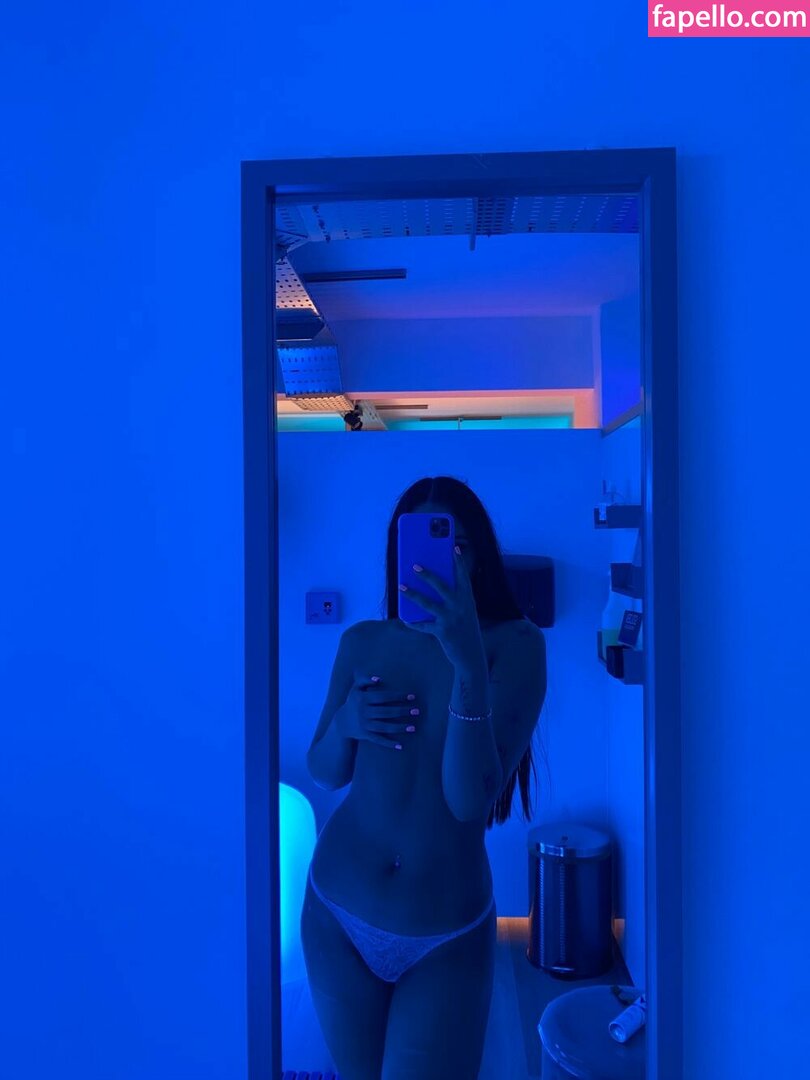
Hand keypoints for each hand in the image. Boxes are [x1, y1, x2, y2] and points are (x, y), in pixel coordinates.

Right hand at [335, 675, 419, 750]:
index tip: (412, 697)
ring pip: (384, 727)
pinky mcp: (365, 735)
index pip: (383, 697)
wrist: (342, 722)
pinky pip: (378, 740)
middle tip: (417, 711)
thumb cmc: (353, 702)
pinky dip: (389, 744)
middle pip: (386, 712)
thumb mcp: (355, 688)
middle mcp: (364, 712)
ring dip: (399, 728)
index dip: (398, 696)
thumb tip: (379, 679)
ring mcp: (365, 725)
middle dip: (402, 711)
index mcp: (363, 699)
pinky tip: (400, 746)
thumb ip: (364, 680)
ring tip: (413, 727)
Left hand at [399, 547, 484, 667]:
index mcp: (467, 599)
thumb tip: (430, 588)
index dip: (459, 562)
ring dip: (412, 594)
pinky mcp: (442, 632)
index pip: (463, 577)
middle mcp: (460, 607)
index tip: (454, 548)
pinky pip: (423, 625)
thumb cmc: (465, 629)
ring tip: (401, 586)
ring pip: (428, 603)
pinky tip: (405, 619)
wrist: (471, 655)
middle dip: (427, 575)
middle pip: (441, 586)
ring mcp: (451, 619)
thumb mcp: (464, 612)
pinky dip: (413, 622)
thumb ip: (453, 600)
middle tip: (415, 565)